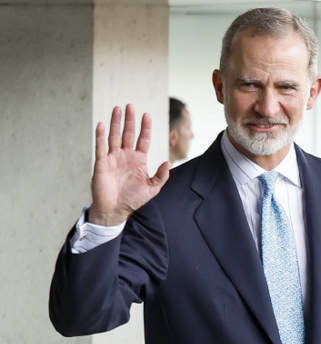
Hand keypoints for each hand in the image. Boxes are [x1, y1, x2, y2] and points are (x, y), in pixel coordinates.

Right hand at [88, 104, 169, 226]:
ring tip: (117, 109)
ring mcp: (113, 158)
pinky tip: (101, 124)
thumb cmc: (133, 199)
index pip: (143, 140)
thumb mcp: (152, 188)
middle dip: (130, 120)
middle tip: (130, 105)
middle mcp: (126, 156)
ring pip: (115, 136)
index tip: (147, 115)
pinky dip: (101, 136)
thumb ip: (161, 176)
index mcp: (138, 160)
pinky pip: (101, 147)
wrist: (115, 209)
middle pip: (128, 134)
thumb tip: (168, 162)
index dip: (145, 128)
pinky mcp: (102, 163)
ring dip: (116, 123)